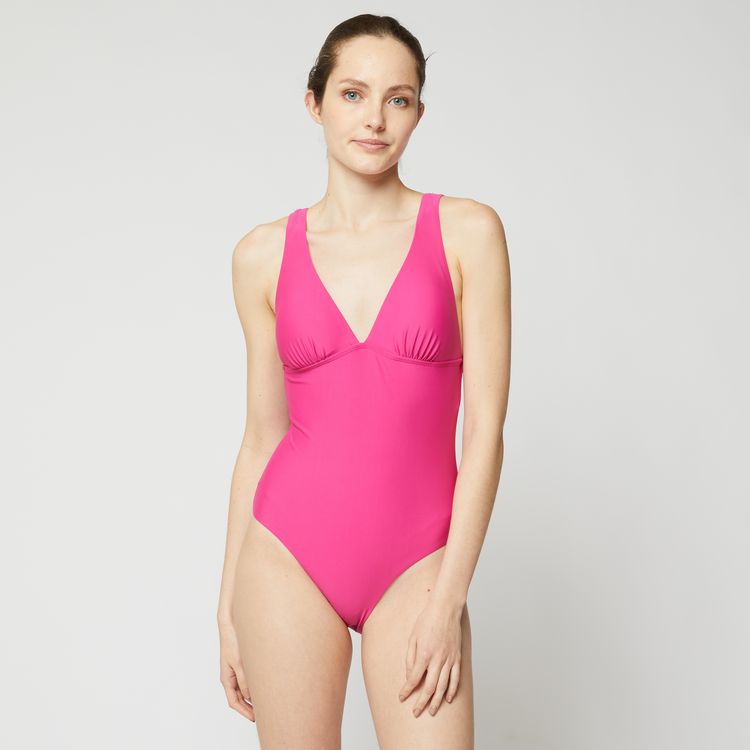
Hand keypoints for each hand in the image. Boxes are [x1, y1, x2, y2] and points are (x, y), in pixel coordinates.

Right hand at [219, 621, 254, 721]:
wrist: (232, 623)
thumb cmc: (232, 641)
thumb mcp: (239, 663)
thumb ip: (244, 680)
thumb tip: (250, 696)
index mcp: (226, 678)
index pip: (234, 702)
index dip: (244, 712)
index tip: (255, 718)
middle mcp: (230, 676)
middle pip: (239, 698)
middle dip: (249, 707)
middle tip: (263, 714)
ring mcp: (236, 670)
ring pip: (244, 689)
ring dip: (253, 696)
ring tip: (266, 702)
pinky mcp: (243, 663)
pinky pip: (248, 679)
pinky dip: (255, 685)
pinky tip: (264, 686)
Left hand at [397, 597, 463, 716]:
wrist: (445, 608)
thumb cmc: (427, 620)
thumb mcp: (412, 637)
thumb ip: (410, 657)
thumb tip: (410, 675)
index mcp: (424, 653)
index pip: (414, 678)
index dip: (407, 690)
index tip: (402, 698)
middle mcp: (437, 659)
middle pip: (429, 687)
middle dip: (422, 702)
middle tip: (416, 713)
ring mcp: (449, 659)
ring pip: (443, 686)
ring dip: (436, 701)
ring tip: (431, 711)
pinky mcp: (457, 657)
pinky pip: (456, 678)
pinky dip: (452, 690)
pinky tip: (448, 699)